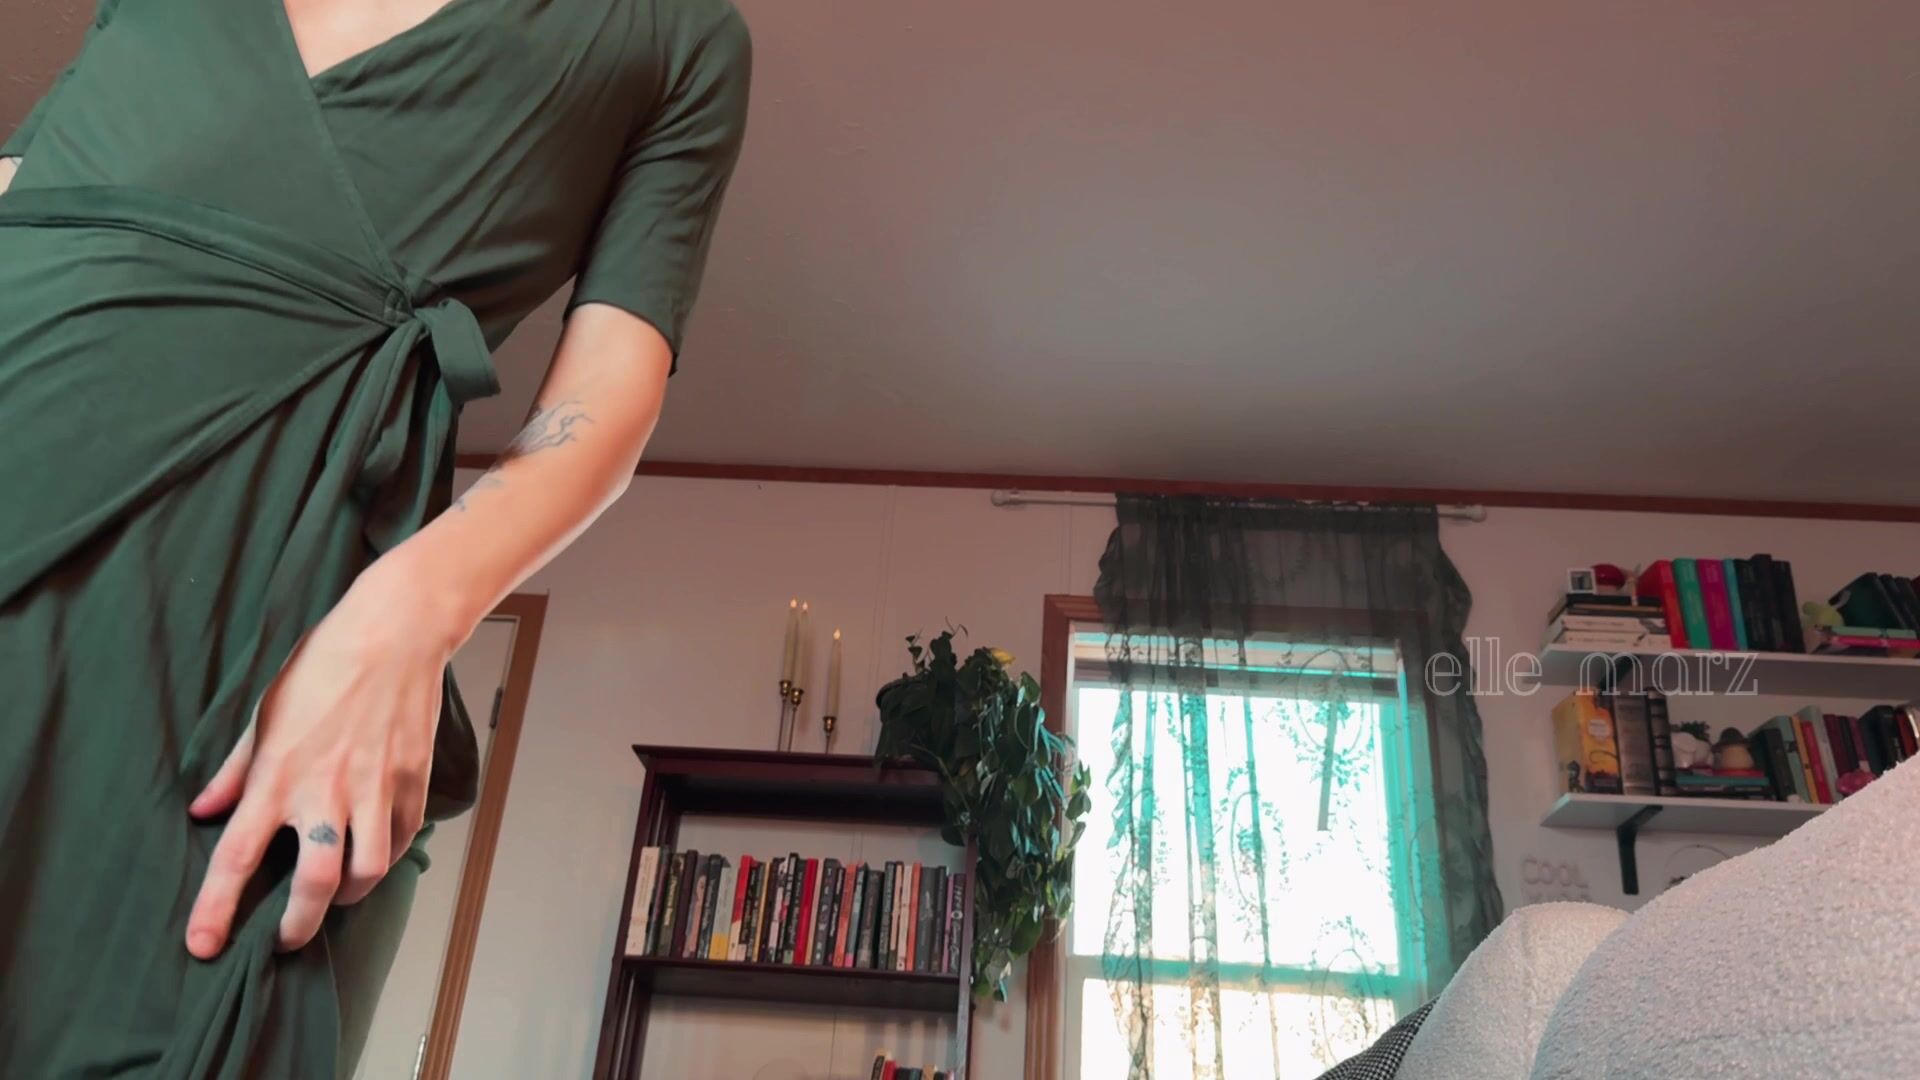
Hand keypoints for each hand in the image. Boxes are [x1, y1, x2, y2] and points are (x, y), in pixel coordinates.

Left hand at [185, 564, 460, 957]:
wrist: (396, 631)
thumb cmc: (324, 663)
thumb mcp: (264, 712)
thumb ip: (235, 769)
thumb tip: (204, 810)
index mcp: (277, 774)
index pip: (236, 857)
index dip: (215, 909)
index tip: (202, 946)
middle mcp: (326, 789)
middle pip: (314, 885)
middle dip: (297, 926)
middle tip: (285, 937)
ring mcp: (375, 786)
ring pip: (367, 870)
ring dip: (349, 894)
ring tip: (337, 893)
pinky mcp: (412, 779)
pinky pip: (402, 838)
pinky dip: (387, 855)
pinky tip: (373, 851)